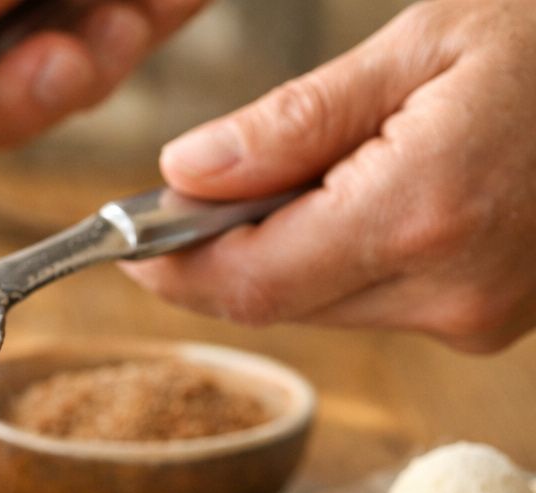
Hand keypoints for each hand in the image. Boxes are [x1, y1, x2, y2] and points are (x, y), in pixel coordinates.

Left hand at [122, 0, 535, 351]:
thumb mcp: (419, 45)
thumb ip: (293, 124)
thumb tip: (184, 175)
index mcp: (421, 215)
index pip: (250, 282)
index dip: (174, 270)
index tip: (127, 244)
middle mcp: (451, 291)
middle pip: (280, 302)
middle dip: (221, 254)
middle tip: (192, 193)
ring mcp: (480, 316)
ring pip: (325, 306)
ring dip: (284, 253)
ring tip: (302, 172)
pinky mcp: (494, 318)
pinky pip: (379, 299)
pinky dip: (342, 256)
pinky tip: (361, 194)